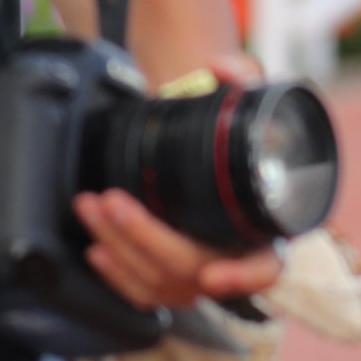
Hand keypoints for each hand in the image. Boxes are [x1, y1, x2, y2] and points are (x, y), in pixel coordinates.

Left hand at [75, 55, 282, 311]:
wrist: (221, 143)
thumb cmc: (242, 125)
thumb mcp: (253, 94)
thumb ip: (244, 76)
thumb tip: (221, 68)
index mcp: (270, 225)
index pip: (267, 265)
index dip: (243, 276)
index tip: (213, 273)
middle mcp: (238, 257)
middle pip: (192, 269)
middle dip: (145, 238)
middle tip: (113, 201)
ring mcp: (203, 272)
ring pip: (159, 284)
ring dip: (120, 248)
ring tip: (91, 207)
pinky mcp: (172, 276)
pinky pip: (144, 292)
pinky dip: (117, 274)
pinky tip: (96, 248)